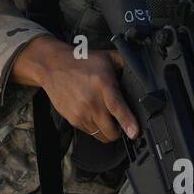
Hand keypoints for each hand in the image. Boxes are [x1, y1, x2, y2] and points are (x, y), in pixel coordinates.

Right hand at [11, 35, 137, 142]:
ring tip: (106, 117)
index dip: (128, 122)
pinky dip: (95, 128)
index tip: (134, 132)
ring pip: (101, 135)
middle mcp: (91, 101)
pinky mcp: (72, 119)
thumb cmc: (80, 62)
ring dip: (107, 130)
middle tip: (122, 122)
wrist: (52, 66)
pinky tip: (94, 115)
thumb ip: (125, 64)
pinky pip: (90, 133)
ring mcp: (80, 112)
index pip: (117, 107)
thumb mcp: (106, 57)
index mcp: (102, 84)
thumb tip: (142, 72)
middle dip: (120, 130)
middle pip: (111, 130)